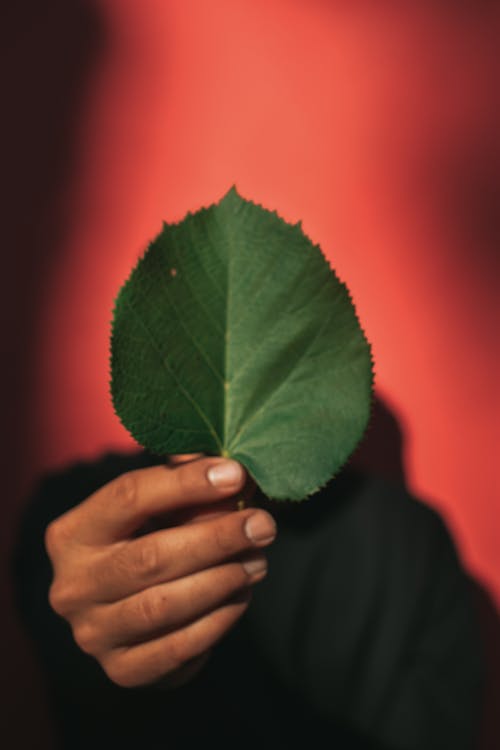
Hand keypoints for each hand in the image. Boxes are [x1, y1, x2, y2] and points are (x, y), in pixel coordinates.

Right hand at [44, 456, 275, 687]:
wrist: (128, 600)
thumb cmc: (149, 535)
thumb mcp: (159, 501)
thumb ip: (186, 479)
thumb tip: (233, 471)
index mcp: (72, 533)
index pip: (128, 497)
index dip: (185, 484)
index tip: (235, 474)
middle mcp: (72, 586)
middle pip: (151, 557)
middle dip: (216, 539)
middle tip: (262, 525)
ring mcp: (92, 634)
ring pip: (164, 605)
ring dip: (223, 580)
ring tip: (258, 560)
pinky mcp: (122, 670)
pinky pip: (178, 648)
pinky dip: (218, 620)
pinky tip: (241, 595)